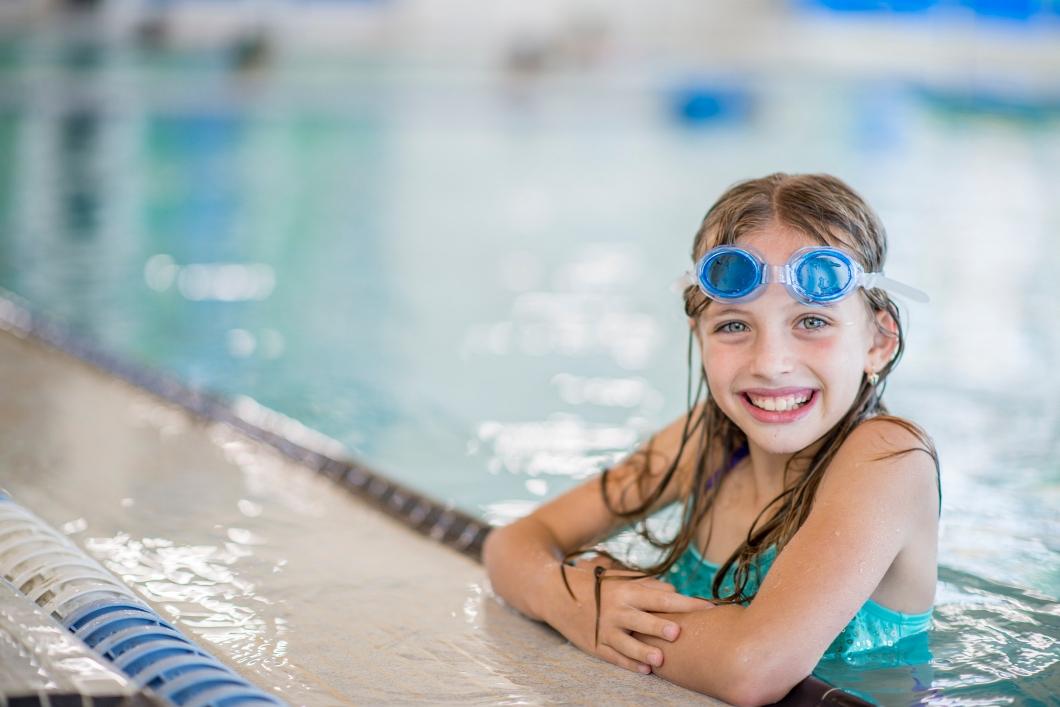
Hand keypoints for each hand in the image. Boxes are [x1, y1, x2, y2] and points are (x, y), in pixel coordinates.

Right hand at [553, 556, 714, 674]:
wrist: (555, 594)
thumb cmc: (595, 585)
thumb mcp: (619, 579)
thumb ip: (647, 586)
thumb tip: (673, 592)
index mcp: (626, 591)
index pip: (662, 597)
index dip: (685, 603)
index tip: (708, 607)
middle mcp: (616, 609)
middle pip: (643, 619)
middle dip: (659, 626)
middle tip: (677, 632)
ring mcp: (605, 628)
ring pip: (627, 642)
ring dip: (643, 649)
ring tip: (660, 658)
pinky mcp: (596, 644)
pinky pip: (614, 655)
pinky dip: (628, 662)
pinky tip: (644, 669)